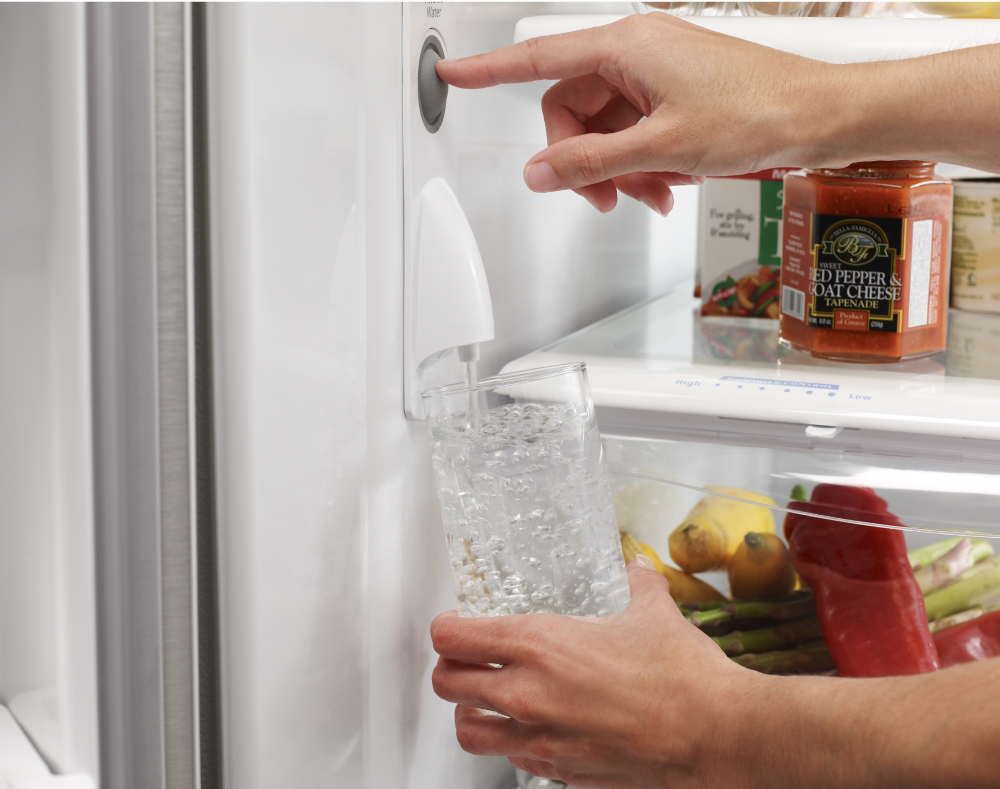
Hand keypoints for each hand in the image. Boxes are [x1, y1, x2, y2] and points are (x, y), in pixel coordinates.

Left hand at [429, 560, 762, 787]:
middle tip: (464, 659)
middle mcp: (527, 692)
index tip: (455, 623)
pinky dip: (510, 742)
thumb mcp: (653, 612)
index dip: (447, 627)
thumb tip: (637, 567)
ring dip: (468, 711)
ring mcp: (539, 738)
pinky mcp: (559, 771)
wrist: (713, 734)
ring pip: (467, 730)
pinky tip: (531, 728)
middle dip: (450, 667)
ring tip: (483, 699)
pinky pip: (511, 758)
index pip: (454, 636)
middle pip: (446, 682)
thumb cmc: (681, 676)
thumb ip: (637, 584)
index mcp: (539, 644)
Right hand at [436, 14, 837, 213]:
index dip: (490, 71)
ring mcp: (657, 76)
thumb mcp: (662, 147)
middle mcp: (637, 54)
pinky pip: (634, 133)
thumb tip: (542, 171)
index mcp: (627, 46)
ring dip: (620, 170)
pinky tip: (666, 186)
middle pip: (573, 110)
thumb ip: (592, 162)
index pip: (539, 59)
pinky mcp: (674, 96)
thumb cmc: (759, 112)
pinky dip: (642, 165)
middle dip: (585, 160)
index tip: (454, 74)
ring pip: (605, 129)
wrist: (819, 118)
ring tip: (652, 194)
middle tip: (604, 195)